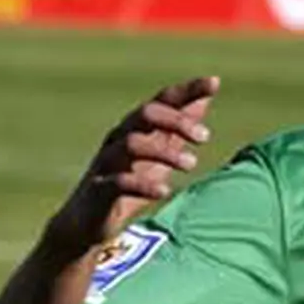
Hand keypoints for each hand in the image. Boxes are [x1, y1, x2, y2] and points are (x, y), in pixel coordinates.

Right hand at [49, 77, 219, 249]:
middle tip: (205, 137)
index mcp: (137, 127)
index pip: (163, 99)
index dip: (187, 90)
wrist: (89, 221)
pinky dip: (143, 185)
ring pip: (132, 144)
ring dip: (165, 152)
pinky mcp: (99, 190)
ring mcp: (107, 162)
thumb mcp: (160, 149)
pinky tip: (164, 191)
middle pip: (145, 114)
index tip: (214, 82)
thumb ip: (181, 125)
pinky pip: (118, 182)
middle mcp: (120, 137)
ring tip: (192, 164)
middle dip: (177, 120)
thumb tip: (207, 95)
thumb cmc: (130, 179)